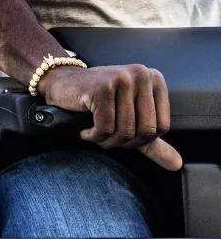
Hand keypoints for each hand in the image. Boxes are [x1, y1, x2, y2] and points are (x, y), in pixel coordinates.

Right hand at [38, 64, 182, 170]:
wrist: (62, 83)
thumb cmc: (97, 99)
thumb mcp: (129, 119)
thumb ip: (153, 142)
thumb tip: (176, 164)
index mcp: (154, 79)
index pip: (161, 127)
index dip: (140, 139)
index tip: (123, 134)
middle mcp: (141, 75)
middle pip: (145, 130)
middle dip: (124, 142)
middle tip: (107, 136)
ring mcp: (121, 79)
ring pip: (125, 130)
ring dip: (107, 141)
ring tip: (96, 133)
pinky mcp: (101, 87)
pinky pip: (105, 127)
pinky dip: (94, 136)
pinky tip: (86, 130)